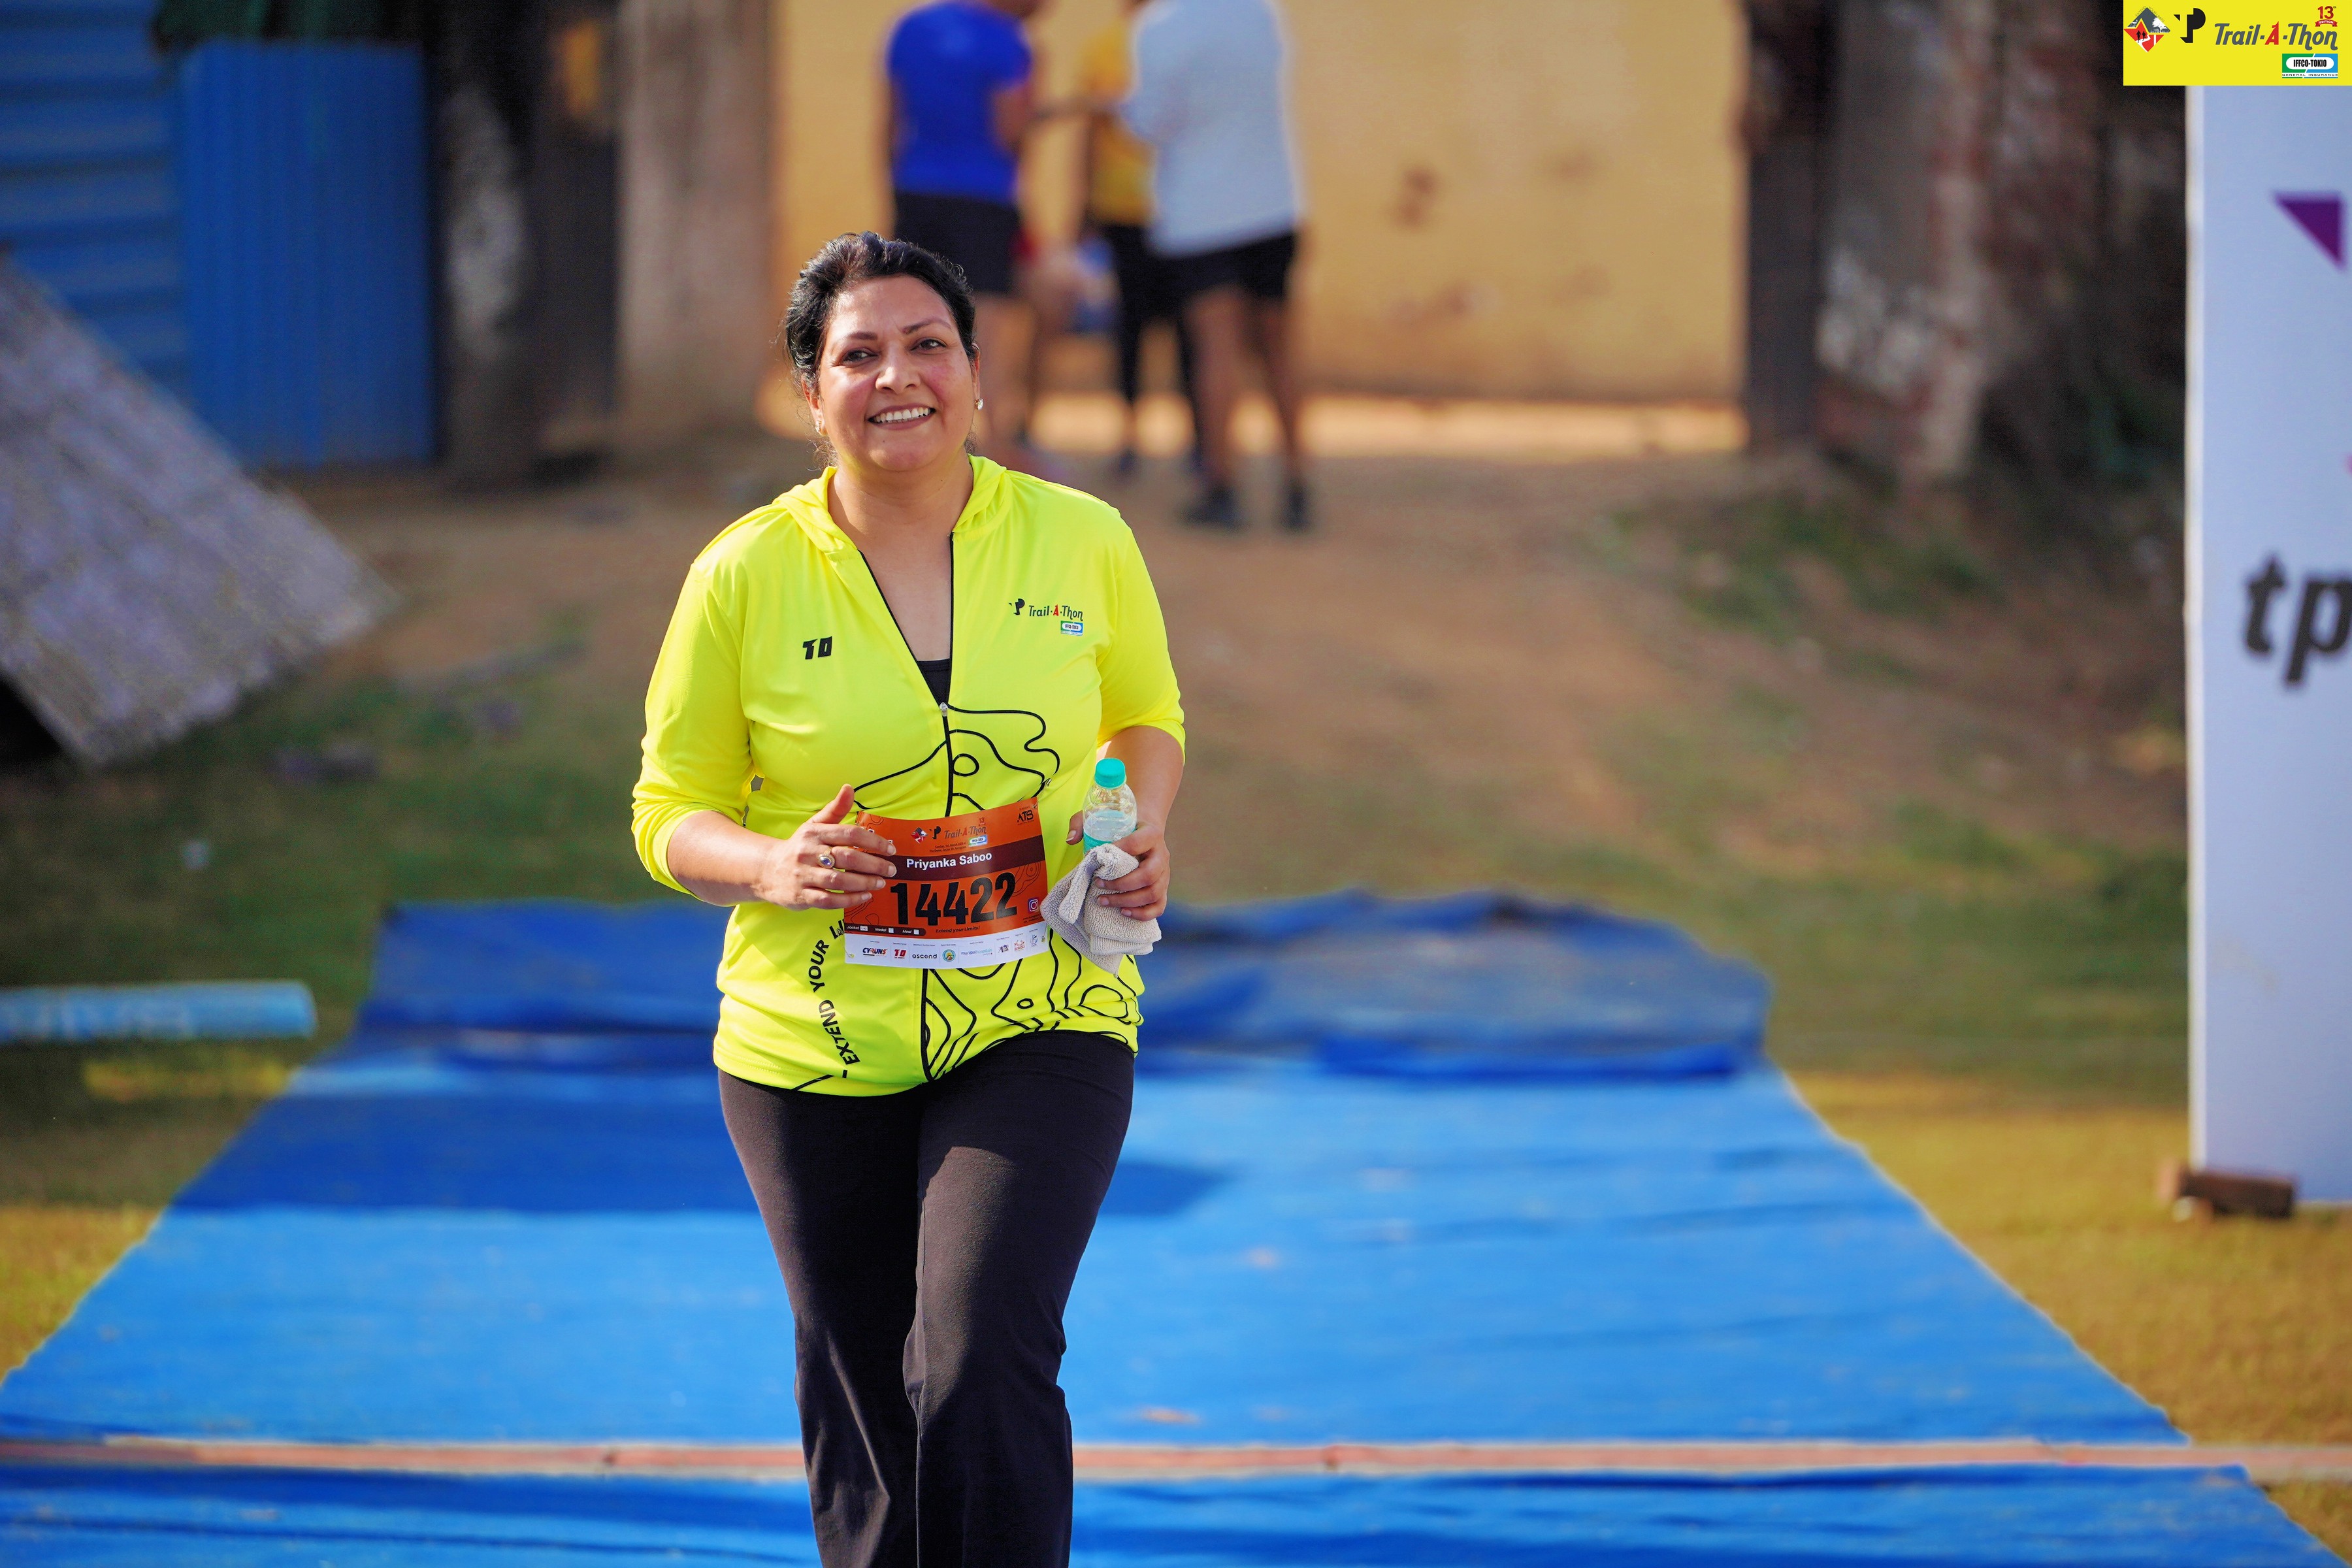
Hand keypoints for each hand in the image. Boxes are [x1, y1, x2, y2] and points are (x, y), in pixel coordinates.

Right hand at [758, 785, 896, 910]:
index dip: (873, 841)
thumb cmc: (798, 847)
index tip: (890, 849)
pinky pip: (829, 900)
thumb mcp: (814, 825)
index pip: (849, 834)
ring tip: (880, 883)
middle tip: (890, 869)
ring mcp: (804, 875)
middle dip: (873, 864)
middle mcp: (808, 853)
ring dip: (864, 883)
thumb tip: (850, 788)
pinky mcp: (801, 896)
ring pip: (839, 881)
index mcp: (814, 833)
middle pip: (847, 858)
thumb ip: (835, 809)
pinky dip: (849, 900)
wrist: (766, 870)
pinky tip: (864, 896)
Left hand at [1064, 813, 1169, 920]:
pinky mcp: (1164, 887)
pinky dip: (1142, 913)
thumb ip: (1082, 822)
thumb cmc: (1123, 824)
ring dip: (1127, 901)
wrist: (1146, 829)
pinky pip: (1159, 906)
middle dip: (1120, 884)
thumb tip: (1070, 840)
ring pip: (1153, 893)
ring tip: (1104, 901)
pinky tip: (1123, 912)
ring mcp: (1165, 873)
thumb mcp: (1103, 815)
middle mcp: (1162, 855)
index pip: (1136, 844)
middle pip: (1148, 875)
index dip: (1117, 851)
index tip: (1098, 857)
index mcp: (1151, 834)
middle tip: (1098, 884)